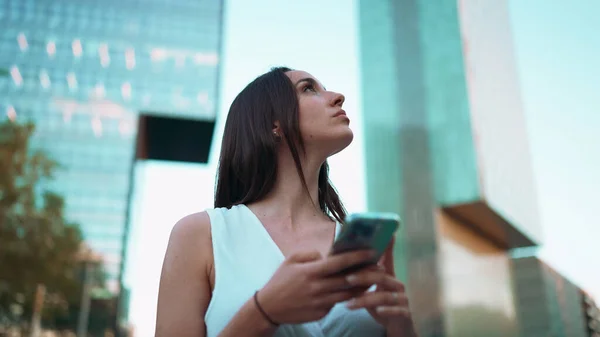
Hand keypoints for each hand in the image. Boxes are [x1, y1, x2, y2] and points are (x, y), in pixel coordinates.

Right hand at [256, 249, 375, 324]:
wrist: (269, 308)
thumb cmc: (280, 281)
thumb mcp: (291, 260)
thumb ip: (310, 254)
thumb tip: (327, 255)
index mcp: (311, 272)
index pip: (339, 262)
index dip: (357, 256)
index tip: (372, 251)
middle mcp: (318, 288)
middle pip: (349, 280)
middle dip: (366, 273)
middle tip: (380, 267)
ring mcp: (320, 303)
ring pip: (348, 295)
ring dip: (362, 287)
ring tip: (373, 279)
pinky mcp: (321, 314)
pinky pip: (338, 304)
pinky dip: (348, 298)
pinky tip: (356, 292)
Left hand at [344, 238, 416, 335]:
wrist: (399, 325)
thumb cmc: (383, 304)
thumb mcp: (374, 289)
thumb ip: (365, 277)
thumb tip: (345, 262)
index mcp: (390, 277)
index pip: (387, 259)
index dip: (386, 247)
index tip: (385, 234)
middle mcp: (398, 285)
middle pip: (381, 277)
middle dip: (363, 277)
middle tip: (347, 278)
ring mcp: (403, 299)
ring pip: (385, 296)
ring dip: (366, 299)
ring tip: (349, 303)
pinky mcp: (405, 314)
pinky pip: (396, 311)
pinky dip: (386, 310)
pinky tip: (377, 311)